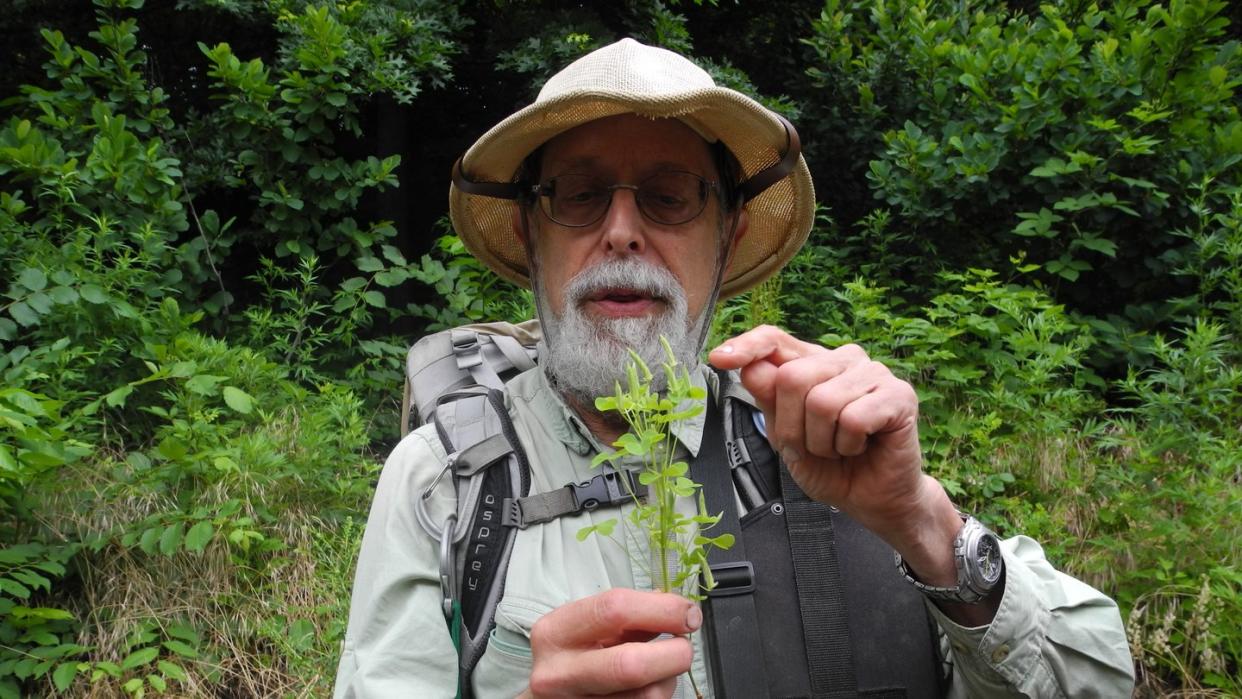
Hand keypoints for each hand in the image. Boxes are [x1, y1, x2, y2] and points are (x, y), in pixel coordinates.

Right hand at [519, 588, 700, 698]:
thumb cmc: (572, 656)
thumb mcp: (587, 627)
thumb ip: (629, 615)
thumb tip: (679, 610)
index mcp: (555, 632)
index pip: (615, 610)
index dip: (662, 609)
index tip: (688, 614)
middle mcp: (558, 674)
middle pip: (631, 665)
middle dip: (674, 653)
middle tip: (685, 647)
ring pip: (646, 696)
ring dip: (669, 679)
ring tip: (662, 668)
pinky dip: (659, 694)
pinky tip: (649, 685)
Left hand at [708, 326, 956, 556]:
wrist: (870, 499)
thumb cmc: (830, 466)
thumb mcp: (785, 437)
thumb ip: (769, 401)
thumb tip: (749, 367)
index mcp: (812, 363)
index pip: (774, 339)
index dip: (746, 346)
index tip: (718, 359)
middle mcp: (842, 359)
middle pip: (792, 378)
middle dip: (792, 427)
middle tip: (811, 447)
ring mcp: (873, 373)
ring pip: (822, 401)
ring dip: (822, 442)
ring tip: (838, 448)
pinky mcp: (899, 394)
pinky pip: (853, 418)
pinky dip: (848, 445)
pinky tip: (861, 447)